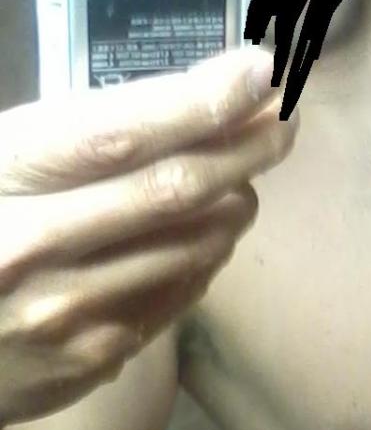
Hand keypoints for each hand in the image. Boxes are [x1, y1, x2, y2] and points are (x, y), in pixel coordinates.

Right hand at [0, 48, 296, 425]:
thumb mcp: (2, 161)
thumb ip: (81, 134)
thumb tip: (196, 97)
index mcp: (1, 176)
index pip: (117, 134)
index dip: (199, 101)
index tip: (258, 72)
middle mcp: (30, 244)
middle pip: (171, 190)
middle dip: (244, 149)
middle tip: (283, 120)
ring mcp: (64, 309)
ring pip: (192, 244)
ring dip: (233, 202)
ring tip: (241, 178)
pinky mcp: (92, 356)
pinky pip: (179, 292)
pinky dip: (205, 254)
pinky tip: (205, 234)